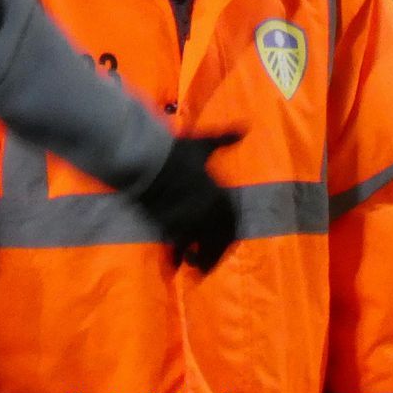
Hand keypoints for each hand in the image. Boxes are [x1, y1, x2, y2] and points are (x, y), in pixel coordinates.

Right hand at [132, 130, 241, 271]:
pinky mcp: (169, 226)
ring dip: (197, 260)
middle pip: (218, 242)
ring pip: (198, 249)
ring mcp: (189, 220)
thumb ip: (223, 140)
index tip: (223, 245)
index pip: (232, 225)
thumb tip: (245, 128)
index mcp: (219, 195)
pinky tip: (173, 264)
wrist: (147, 157)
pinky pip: (176, 248)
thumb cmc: (174, 151)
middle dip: (213, 256)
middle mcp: (208, 210)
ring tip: (189, 264)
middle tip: (204, 265)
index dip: (228, 239)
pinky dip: (175, 258)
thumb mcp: (202, 145)